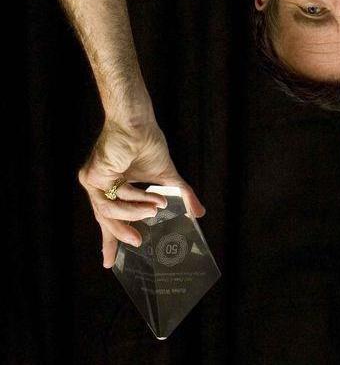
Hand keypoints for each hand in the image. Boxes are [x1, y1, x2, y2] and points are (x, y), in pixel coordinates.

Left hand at [77, 117, 205, 267]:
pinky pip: (113, 200)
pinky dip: (134, 201)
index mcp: (114, 188)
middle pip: (105, 220)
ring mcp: (95, 182)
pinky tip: (150, 199)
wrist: (137, 123)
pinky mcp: (92, 177)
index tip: (109, 263)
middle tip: (138, 243)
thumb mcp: (167, 177)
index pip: (110, 219)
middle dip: (118, 236)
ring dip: (137, 214)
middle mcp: (101, 187)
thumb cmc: (148, 143)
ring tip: (156, 210)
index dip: (111, 240)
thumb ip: (182, 196)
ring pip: (110, 213)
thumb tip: (200, 213)